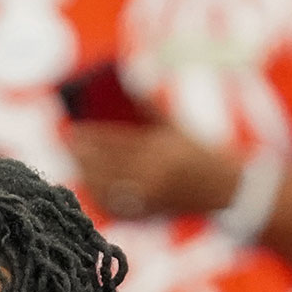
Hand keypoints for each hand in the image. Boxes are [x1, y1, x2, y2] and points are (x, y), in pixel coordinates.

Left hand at [69, 121, 243, 221]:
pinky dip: (99, 198)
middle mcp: (153, 174)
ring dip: (86, 176)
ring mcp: (151, 196)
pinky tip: (88, 188)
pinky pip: (117, 208)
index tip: (70, 130)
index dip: (90, 137)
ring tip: (73, 163)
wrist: (228, 190)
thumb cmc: (203, 154)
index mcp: (160, 149)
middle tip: (63, 144)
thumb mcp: (177, 127)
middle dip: (81, 155)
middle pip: (106, 165)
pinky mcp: (151, 214)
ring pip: (108, 188)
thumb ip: (151, 106)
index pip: (116, 142)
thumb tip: (132, 78)